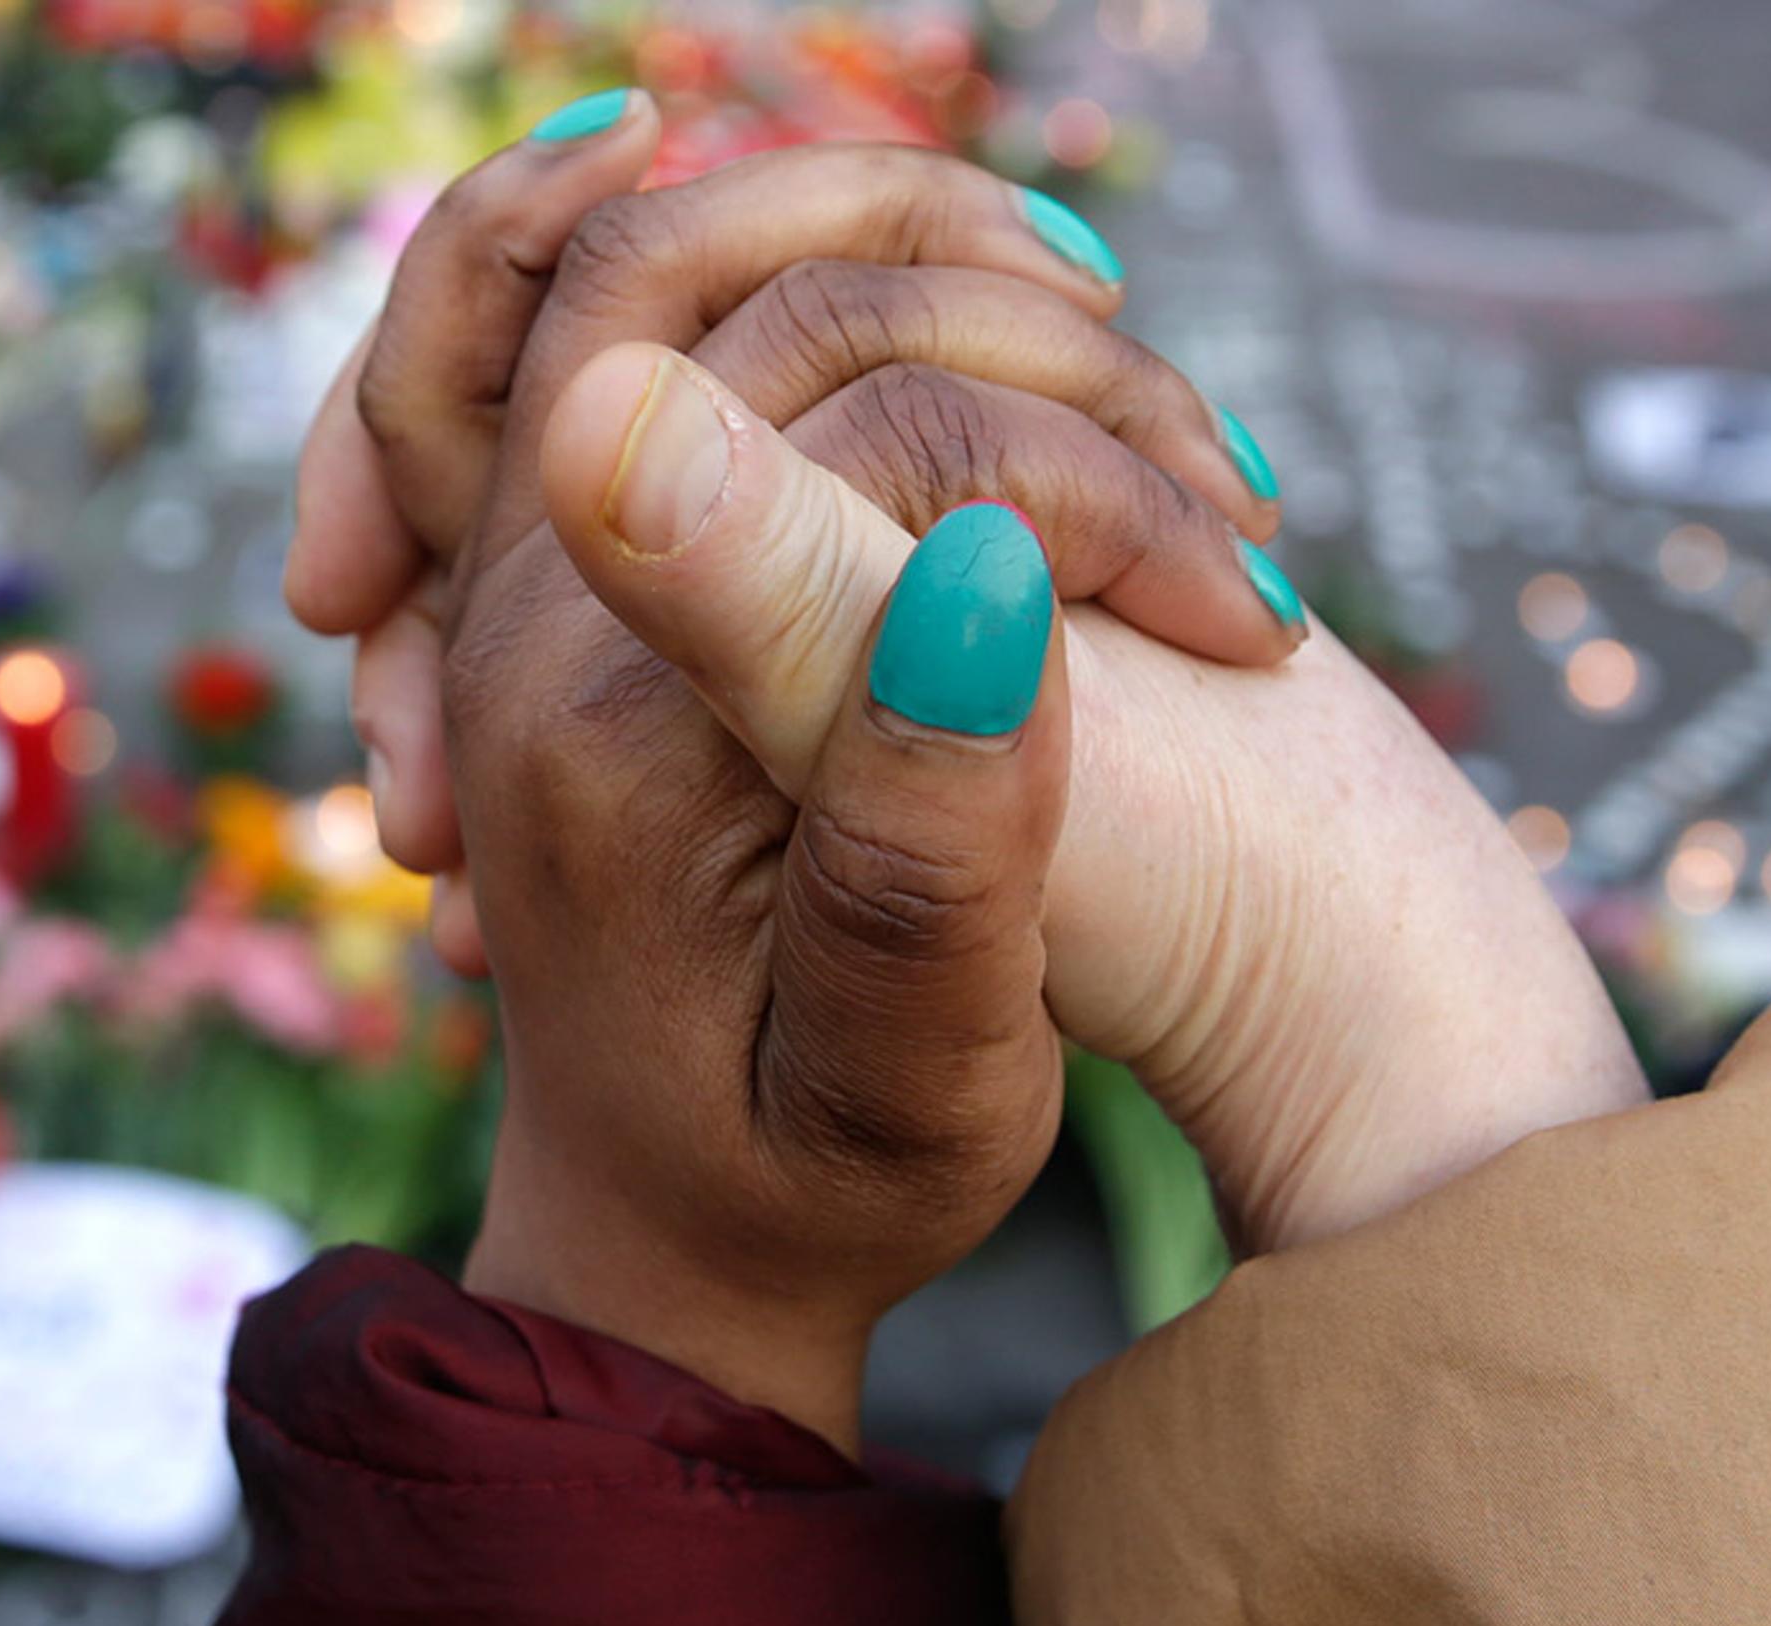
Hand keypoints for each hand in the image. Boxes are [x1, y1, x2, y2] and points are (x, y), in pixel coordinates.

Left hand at [304, 113, 1642, 1276]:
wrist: (669, 1244)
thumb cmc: (823, 1182)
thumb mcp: (909, 1072)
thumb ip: (929, 842)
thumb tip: (981, 563)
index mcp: (626, 729)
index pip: (881, 437)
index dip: (1104, 484)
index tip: (1251, 615)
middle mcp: (527, 616)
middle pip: (729, 281)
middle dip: (1006, 310)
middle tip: (1198, 427)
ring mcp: (518, 576)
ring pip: (645, 259)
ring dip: (875, 237)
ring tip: (1085, 304)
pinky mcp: (554, 569)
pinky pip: (600, 319)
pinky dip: (753, 259)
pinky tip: (904, 283)